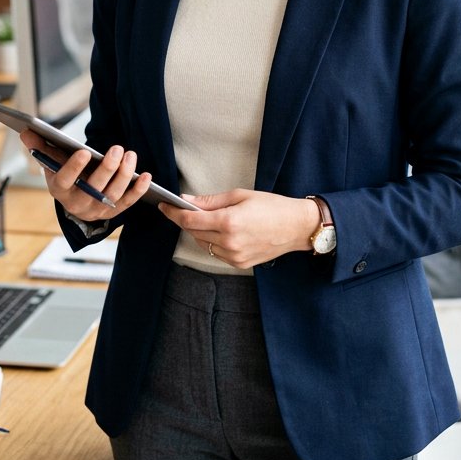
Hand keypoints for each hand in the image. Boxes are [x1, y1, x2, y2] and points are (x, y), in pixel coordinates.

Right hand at [19, 129, 151, 222]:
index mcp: (59, 190)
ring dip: (124, 176)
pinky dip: (137, 190)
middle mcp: (77, 204)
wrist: (75, 199)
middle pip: (93, 188)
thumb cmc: (64, 175)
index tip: (83, 151)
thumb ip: (40, 147)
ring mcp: (96, 210)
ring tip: (130, 155)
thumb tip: (26, 131)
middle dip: (107, 169)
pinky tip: (146, 176)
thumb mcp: (51, 162)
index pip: (65, 180)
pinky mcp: (113, 212)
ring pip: (112, 195)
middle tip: (117, 149)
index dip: (74, 167)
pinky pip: (127, 203)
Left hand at [158, 188, 321, 268]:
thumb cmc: (271, 206)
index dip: (173, 213)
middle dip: (186, 220)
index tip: (164, 206)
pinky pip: (216, 253)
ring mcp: (234, 256)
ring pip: (204, 244)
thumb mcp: (240, 195)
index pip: (190, 220)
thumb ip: (211, 201)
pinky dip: (213, 242)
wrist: (296, 226)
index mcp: (229, 222)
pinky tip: (219, 231)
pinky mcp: (240, 264)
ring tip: (203, 219)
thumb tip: (186, 200)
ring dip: (199, 232)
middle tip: (183, 209)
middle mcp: (230, 242)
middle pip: (194, 232)